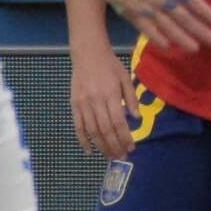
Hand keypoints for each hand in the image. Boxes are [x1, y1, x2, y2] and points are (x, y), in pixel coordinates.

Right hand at [69, 44, 138, 159]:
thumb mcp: (125, 78)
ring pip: (92, 131)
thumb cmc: (110, 65)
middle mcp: (96, 101)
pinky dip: (83, 140)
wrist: (87, 53)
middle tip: (122, 157)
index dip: (124, 137)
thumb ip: (131, 98)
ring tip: (110, 156)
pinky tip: (89, 151)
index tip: (131, 147)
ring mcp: (83, 104)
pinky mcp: (74, 104)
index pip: (119, 122)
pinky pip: (78, 126)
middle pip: (105, 130)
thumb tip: (137, 118)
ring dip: (101, 146)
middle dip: (114, 146)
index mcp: (111, 94)